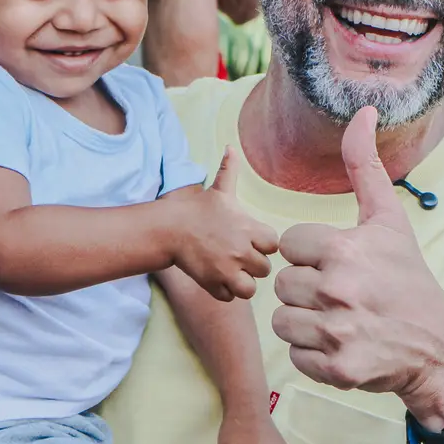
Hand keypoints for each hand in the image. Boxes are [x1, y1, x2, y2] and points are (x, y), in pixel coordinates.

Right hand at [164, 148, 279, 300]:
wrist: (169, 229)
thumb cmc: (197, 210)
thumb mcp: (219, 190)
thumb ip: (230, 170)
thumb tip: (231, 146)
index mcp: (249, 229)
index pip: (274, 245)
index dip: (263, 245)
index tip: (250, 241)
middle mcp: (243, 251)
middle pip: (264, 268)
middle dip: (253, 265)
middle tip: (238, 257)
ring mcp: (229, 269)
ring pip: (251, 287)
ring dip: (242, 282)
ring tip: (230, 272)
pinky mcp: (214, 284)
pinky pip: (231, 297)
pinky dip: (225, 292)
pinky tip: (217, 279)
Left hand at [271, 107, 443, 428]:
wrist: (438, 347)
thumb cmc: (408, 278)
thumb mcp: (388, 220)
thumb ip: (364, 165)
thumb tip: (362, 110)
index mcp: (345, 249)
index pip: (289, 244)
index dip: (312, 253)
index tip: (340, 262)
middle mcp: (339, 289)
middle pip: (282, 284)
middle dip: (307, 288)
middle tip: (343, 294)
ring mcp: (338, 331)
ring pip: (281, 320)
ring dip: (305, 322)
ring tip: (339, 318)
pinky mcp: (337, 368)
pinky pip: (295, 355)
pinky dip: (313, 354)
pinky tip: (342, 344)